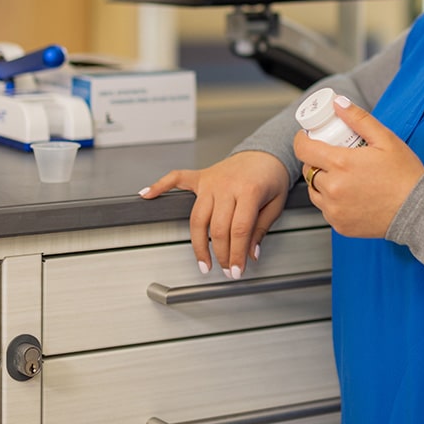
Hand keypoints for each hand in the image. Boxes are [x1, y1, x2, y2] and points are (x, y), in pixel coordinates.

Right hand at [140, 150, 289, 277]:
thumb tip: (251, 254)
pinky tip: (147, 195)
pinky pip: (176, 179)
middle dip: (221, 255)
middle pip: (217, 228)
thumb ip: (261, 229)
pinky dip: (160, 186)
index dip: (237, 254)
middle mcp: (227, 185)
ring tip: (203, 262)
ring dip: (198, 244)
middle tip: (226, 270)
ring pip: (197, 217)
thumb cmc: (271, 177)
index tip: (237, 270)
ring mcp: (211, 181)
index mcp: (249, 190)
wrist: (266, 152)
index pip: (239, 230)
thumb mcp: (275, 204)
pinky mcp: (201, 177)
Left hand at [294, 95, 423, 237]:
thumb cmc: (405, 176)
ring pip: (315, 190)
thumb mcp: (386, 139)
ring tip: (345, 177)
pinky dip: (333, 201)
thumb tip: (338, 103)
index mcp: (341, 164)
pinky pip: (326, 209)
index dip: (303, 139)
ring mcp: (334, 209)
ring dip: (323, 181)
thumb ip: (359, 118)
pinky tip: (352, 195)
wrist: (418, 211)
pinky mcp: (340, 225)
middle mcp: (333, 188)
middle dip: (318, 160)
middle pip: (309, 169)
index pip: (303, 149)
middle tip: (337, 157)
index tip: (309, 137)